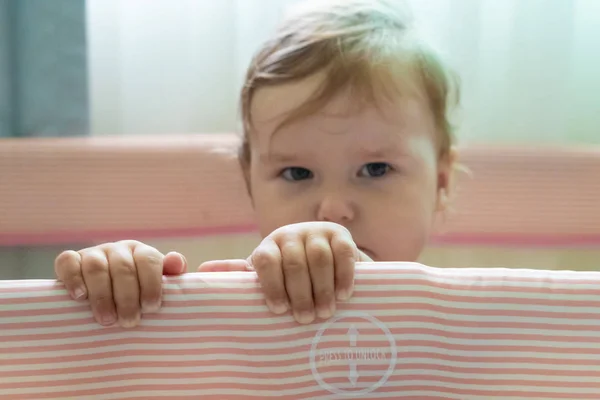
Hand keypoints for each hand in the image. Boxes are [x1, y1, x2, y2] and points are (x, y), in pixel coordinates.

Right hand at [54, 240, 186, 327]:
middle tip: (129, 322)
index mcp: (142, 253)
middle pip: (123, 267)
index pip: (148, 260)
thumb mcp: (158, 286)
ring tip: (107, 320)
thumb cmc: (138, 295)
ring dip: (102, 295)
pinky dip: (73, 278)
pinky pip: (67, 262)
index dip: (151, 284)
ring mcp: (93, 253)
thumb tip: (175, 261)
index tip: (151, 308)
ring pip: (96, 267)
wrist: (106, 299)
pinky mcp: (70, 260)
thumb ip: (171, 275)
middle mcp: (118, 249)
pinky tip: (80, 297)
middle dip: (127, 297)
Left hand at [199, 222, 371, 323]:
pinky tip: (343, 295)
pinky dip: (343, 276)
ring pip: (319, 258)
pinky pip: (343, 253)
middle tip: (306, 319)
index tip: (279, 310)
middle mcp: (291, 233)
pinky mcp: (341, 234)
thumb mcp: (266, 274)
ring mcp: (317, 231)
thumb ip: (238, 274)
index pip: (265, 260)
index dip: (272, 285)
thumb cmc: (289, 273)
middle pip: (294, 262)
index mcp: (269, 245)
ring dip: (322, 288)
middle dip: (300, 294)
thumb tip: (199, 272)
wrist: (325, 254)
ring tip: (325, 312)